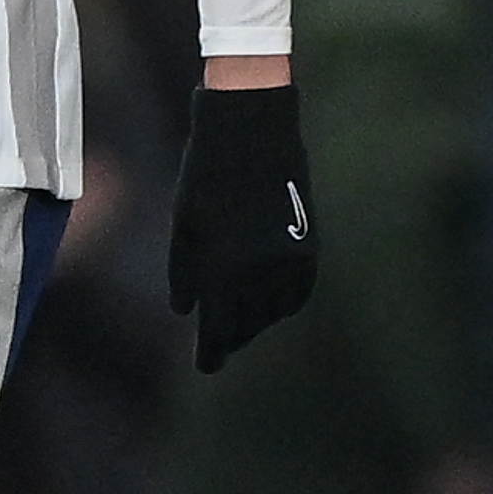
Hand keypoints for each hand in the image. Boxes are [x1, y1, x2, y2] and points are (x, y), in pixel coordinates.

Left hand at [168, 84, 316, 371]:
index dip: (211, 352)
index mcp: (220, 267)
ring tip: (242, 322)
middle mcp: (257, 272)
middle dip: (231, 338)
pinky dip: (283, 303)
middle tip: (220, 346)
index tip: (207, 365)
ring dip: (256, 322)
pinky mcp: (309, 246)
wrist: (253, 128)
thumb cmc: (207, 172)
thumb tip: (186, 312)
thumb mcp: (185, 222)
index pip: (218, 329)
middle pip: (246, 325)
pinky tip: (271, 303)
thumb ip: (183, 272)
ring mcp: (287, 260)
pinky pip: (298, 292)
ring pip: (273, 312)